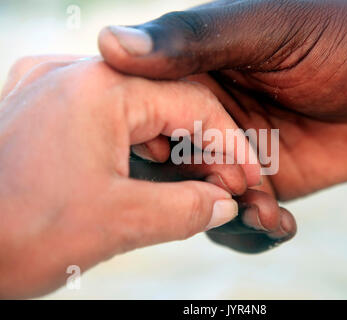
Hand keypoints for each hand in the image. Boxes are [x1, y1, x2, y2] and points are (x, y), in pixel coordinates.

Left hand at [0, 55, 262, 297]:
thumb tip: (223, 205)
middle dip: (203, 145)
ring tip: (199, 182)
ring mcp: (52, 90)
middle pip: (166, 102)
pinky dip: (138, 146)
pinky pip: (107, 119)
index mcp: (98, 89)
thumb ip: (187, 210)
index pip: (192, 103)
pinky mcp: (41, 112)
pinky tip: (155, 171)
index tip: (251, 176)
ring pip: (137, 110)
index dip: (230, 143)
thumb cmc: (15, 235)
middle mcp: (73, 76)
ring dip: (172, 147)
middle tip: (227, 184)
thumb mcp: (120, 223)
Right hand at [98, 0, 346, 199]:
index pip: (145, 113)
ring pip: (204, 200)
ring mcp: (239, 154)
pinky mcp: (271, 184)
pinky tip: (280, 223)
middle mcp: (210, 117)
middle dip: (193, 188)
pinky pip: (245, 218)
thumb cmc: (342, 35)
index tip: (171, 157)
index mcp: (195, 72)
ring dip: (226, 215)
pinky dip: (256, 230)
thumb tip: (109, 43)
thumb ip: (193, 39)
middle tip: (232, 189)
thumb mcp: (265, 28)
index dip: (151, 140)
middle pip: (171, 167)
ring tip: (263, 211)